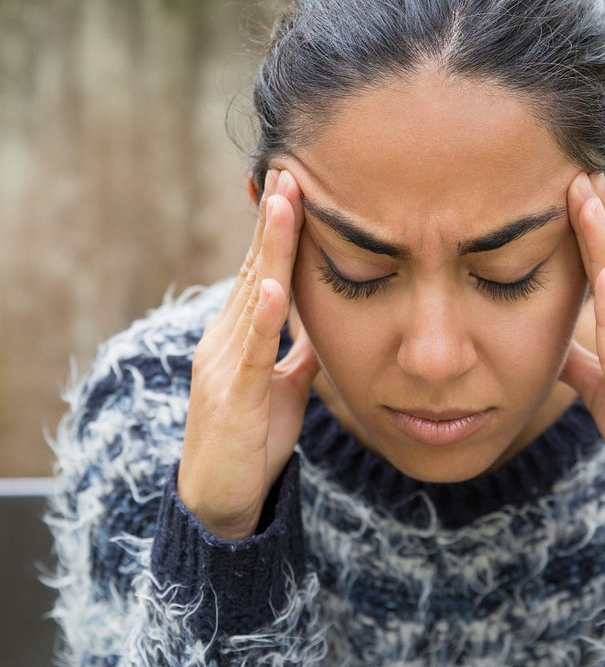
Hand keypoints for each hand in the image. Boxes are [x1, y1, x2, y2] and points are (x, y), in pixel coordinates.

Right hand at [178, 169, 318, 539]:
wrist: (221, 497)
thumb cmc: (253, 438)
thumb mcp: (284, 386)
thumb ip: (298, 352)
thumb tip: (321, 325)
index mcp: (242, 333)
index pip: (263, 270)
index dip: (279, 230)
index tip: (295, 186)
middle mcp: (227, 338)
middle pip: (256, 268)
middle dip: (273, 220)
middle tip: (288, 170)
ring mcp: (226, 364)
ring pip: (253, 297)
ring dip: (270, 249)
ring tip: (284, 204)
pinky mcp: (235, 396)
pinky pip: (254, 352)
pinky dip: (265, 319)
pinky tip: (276, 288)